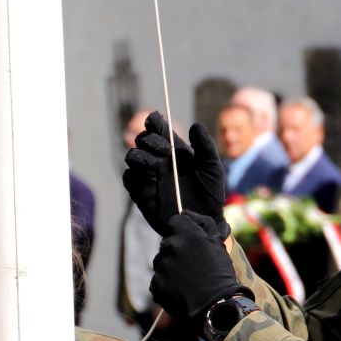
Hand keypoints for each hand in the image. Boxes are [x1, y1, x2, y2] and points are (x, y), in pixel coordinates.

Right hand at [123, 112, 227, 235]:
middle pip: (143, 140)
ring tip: (156, 162)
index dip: (154, 121)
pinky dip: (133, 174)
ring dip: (140, 155)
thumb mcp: (212, 168)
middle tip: (166, 149)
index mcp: (175, 150)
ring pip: (132, 156)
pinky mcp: (141, 192)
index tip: (156, 119)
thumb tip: (195, 125)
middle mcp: (159, 160)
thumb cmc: (210, 193)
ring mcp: (148, 175)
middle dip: (150, 140)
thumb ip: (206, 146)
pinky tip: (147, 175)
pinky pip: (128, 179)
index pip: (158, 129)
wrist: (205, 220)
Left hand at [150, 212, 242, 322]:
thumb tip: (188, 213)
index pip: (176, 221)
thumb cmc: (221, 273)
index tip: (191, 240)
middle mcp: (169, 247)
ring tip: (188, 280)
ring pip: (162, 261)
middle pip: (168, 243)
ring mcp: (160, 267)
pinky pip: (158, 279)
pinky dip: (167, 283)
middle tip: (193, 264)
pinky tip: (181, 290)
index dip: (184, 229)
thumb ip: (204, 226)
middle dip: (178, 250)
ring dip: (171, 266)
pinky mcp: (155, 285)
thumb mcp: (218, 245)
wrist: (215, 305)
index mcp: (185, 235)